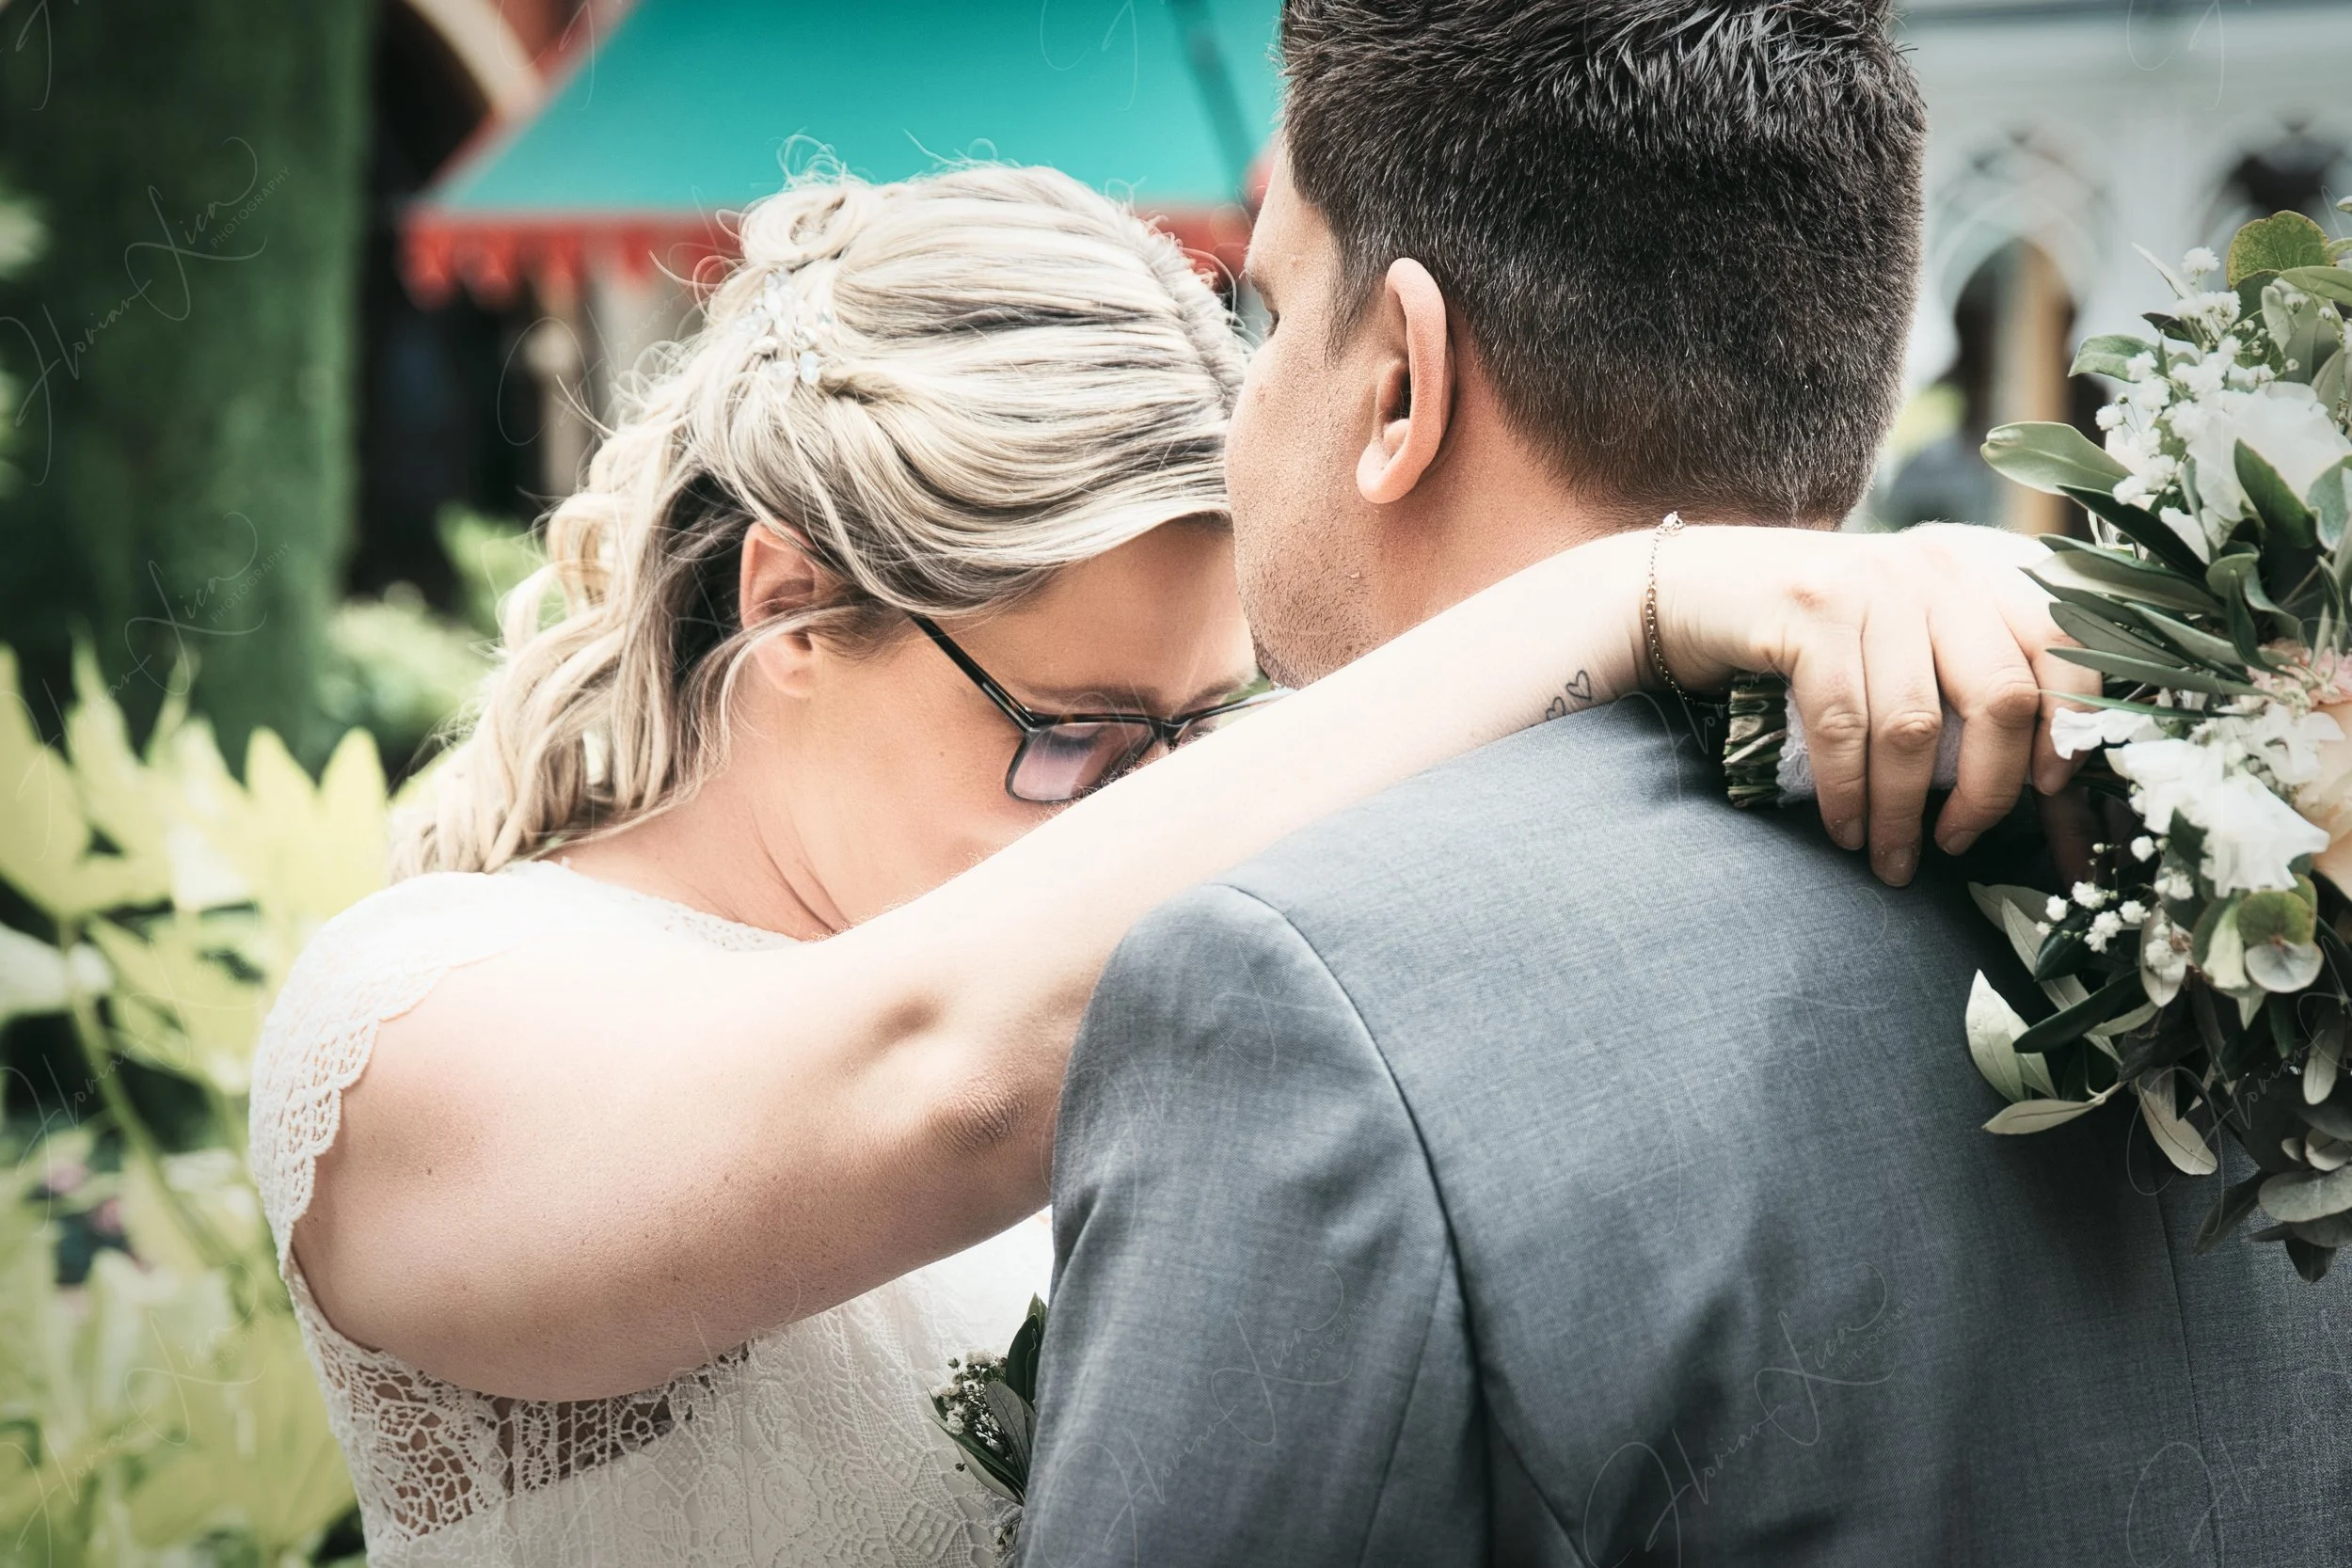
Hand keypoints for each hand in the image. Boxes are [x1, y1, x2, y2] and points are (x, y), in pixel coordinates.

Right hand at [1656, 522, 2099, 885]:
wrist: (1686, 590)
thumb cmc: (1805, 636)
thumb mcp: (1899, 636)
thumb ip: (1962, 677)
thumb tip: (2041, 786)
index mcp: (1974, 571)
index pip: (2064, 644)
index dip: (2072, 725)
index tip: (2050, 792)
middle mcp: (1933, 568)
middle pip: (2002, 695)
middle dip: (1988, 790)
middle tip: (1959, 841)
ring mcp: (1870, 584)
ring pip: (1917, 724)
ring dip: (1905, 811)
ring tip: (1891, 857)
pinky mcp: (1808, 612)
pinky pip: (1845, 726)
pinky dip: (1848, 793)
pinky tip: (1845, 829)